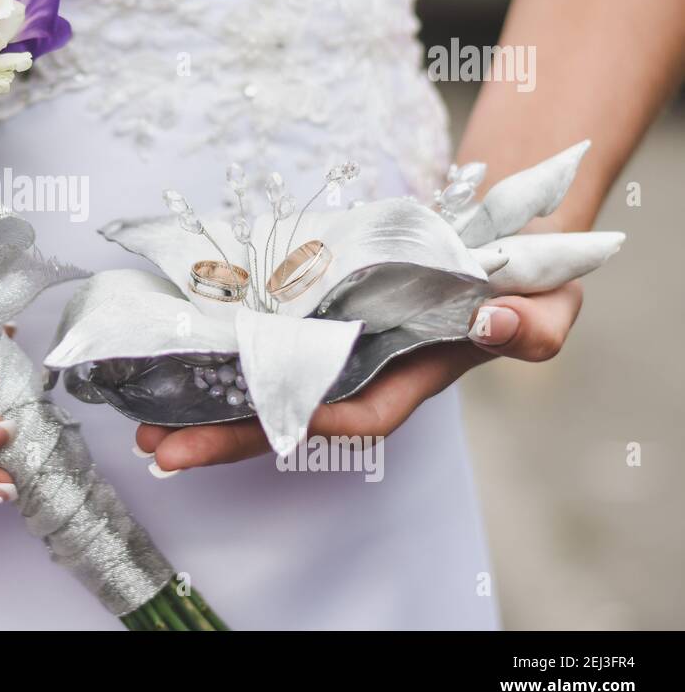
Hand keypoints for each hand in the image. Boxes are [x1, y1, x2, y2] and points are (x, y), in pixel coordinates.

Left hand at [135, 281, 583, 470]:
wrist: (492, 239)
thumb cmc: (523, 281)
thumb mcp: (548, 301)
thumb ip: (533, 323)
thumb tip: (499, 319)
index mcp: (410, 378)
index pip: (359, 412)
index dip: (316, 417)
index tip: (272, 419)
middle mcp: (359, 372)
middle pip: (288, 417)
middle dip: (228, 436)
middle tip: (162, 452)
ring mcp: (328, 347)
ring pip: (260, 388)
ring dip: (204, 407)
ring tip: (144, 429)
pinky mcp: (306, 313)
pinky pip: (255, 342)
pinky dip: (214, 353)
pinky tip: (166, 361)